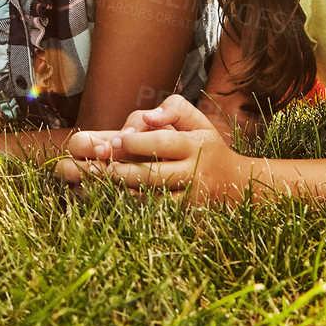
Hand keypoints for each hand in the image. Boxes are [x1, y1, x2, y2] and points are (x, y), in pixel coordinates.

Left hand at [57, 95, 252, 202]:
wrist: (233, 184)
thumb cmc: (207, 145)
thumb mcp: (198, 120)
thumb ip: (174, 109)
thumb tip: (147, 116)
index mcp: (195, 146)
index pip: (165, 143)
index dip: (139, 142)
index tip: (117, 139)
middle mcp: (192, 174)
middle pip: (153, 175)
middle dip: (122, 171)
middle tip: (97, 165)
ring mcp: (187, 200)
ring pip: (149, 199)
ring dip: (119, 192)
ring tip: (92, 182)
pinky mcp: (181, 216)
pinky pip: (151, 214)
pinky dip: (128, 207)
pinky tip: (106, 198)